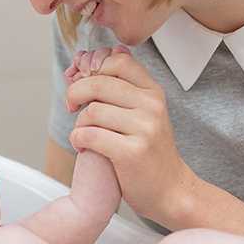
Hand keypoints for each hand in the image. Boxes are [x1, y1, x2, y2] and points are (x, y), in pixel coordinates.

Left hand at [65, 50, 192, 223]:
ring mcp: (144, 129)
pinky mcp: (132, 152)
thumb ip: (125, 86)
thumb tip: (107, 51)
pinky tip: (82, 147)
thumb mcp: (145, 113)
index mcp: (153, 92)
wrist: (171, 191)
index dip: (93, 67)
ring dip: (78, 123)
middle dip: (75, 93)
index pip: (118, 61)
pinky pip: (90, 135)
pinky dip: (78, 140)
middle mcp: (152, 106)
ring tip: (83, 134)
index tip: (81, 81)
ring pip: (92, 111)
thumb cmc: (151, 153)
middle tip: (71, 107)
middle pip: (98, 83)